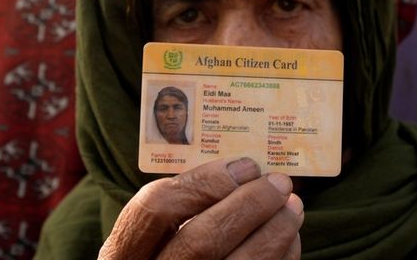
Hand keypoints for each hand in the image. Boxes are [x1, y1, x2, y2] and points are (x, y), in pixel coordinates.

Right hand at [98, 157, 303, 258]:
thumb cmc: (163, 253)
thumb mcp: (152, 233)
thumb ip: (181, 204)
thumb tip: (243, 172)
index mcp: (124, 253)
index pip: (156, 209)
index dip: (203, 182)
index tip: (243, 166)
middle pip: (203, 240)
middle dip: (250, 204)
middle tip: (278, 182)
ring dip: (275, 230)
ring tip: (292, 204)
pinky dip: (281, 255)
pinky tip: (287, 236)